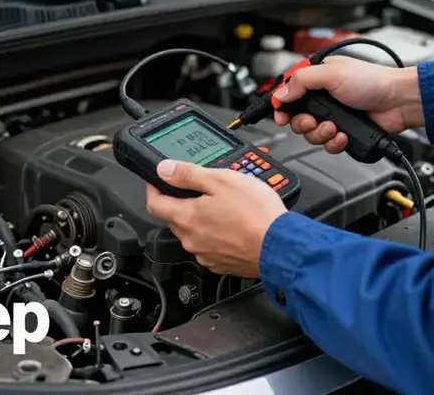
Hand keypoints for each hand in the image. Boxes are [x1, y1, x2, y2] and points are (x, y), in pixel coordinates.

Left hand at [145, 159, 287, 277]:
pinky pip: (210, 245)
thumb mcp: (222, 180)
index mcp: (187, 218)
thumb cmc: (255, 214)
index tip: (159, 180)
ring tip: (225, 205)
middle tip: (203, 188)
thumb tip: (164, 170)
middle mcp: (191, 240)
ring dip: (201, 218)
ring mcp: (206, 254)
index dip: (154, 188)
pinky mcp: (221, 264)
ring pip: (193, 232)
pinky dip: (216, 234)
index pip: (154, 204)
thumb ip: (189, 175)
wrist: (279, 246)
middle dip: (183, 201)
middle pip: (175, 217)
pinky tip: (233, 225)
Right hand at [273, 56, 423, 153]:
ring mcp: (334, 115)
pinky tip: (343, 135)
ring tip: (333, 127)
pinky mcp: (343, 131)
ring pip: (311, 134)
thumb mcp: (332, 74)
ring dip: (320, 134)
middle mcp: (323, 97)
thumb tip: (281, 94)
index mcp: (317, 78)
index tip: (280, 116)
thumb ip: (302, 82)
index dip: (282, 106)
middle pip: (297, 117)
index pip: (289, 92)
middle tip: (312, 121)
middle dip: (303, 123)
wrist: (398, 102)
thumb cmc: (372, 81)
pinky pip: (328, 144)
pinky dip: (334, 142)